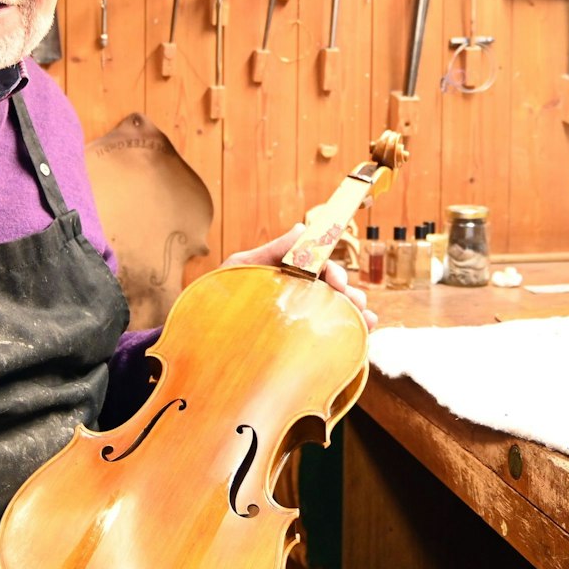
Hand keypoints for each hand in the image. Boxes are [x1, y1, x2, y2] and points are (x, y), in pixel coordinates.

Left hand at [224, 224, 376, 328]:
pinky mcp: (298, 339)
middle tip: (357, 304)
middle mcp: (297, 294)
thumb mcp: (242, 266)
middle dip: (350, 294)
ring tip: (366, 322)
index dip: (333, 272)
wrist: (202, 330)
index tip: (336, 282)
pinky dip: (349, 335)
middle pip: (333, 291)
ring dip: (354, 313)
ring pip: (335, 312)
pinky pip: (327, 335)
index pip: (320, 268)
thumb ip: (272, 250)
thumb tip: (301, 230)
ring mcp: (298, 317)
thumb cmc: (218, 294)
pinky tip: (361, 338)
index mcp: (288, 273)